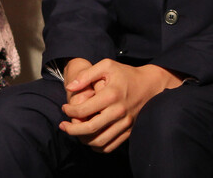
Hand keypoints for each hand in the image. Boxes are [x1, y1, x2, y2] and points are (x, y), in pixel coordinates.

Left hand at [59, 60, 182, 152]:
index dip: (69, 111)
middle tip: (63, 125)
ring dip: (83, 140)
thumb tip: (70, 87)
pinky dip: (97, 146)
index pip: (84, 110)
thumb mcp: (106, 66)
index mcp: (111, 95)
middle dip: (72, 130)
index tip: (64, 108)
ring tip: (75, 132)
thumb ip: (86, 75)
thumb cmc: (125, 74)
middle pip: (90, 129)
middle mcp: (118, 112)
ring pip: (100, 141)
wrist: (150, 85)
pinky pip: (111, 146)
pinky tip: (89, 138)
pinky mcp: (129, 131)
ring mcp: (125, 124)